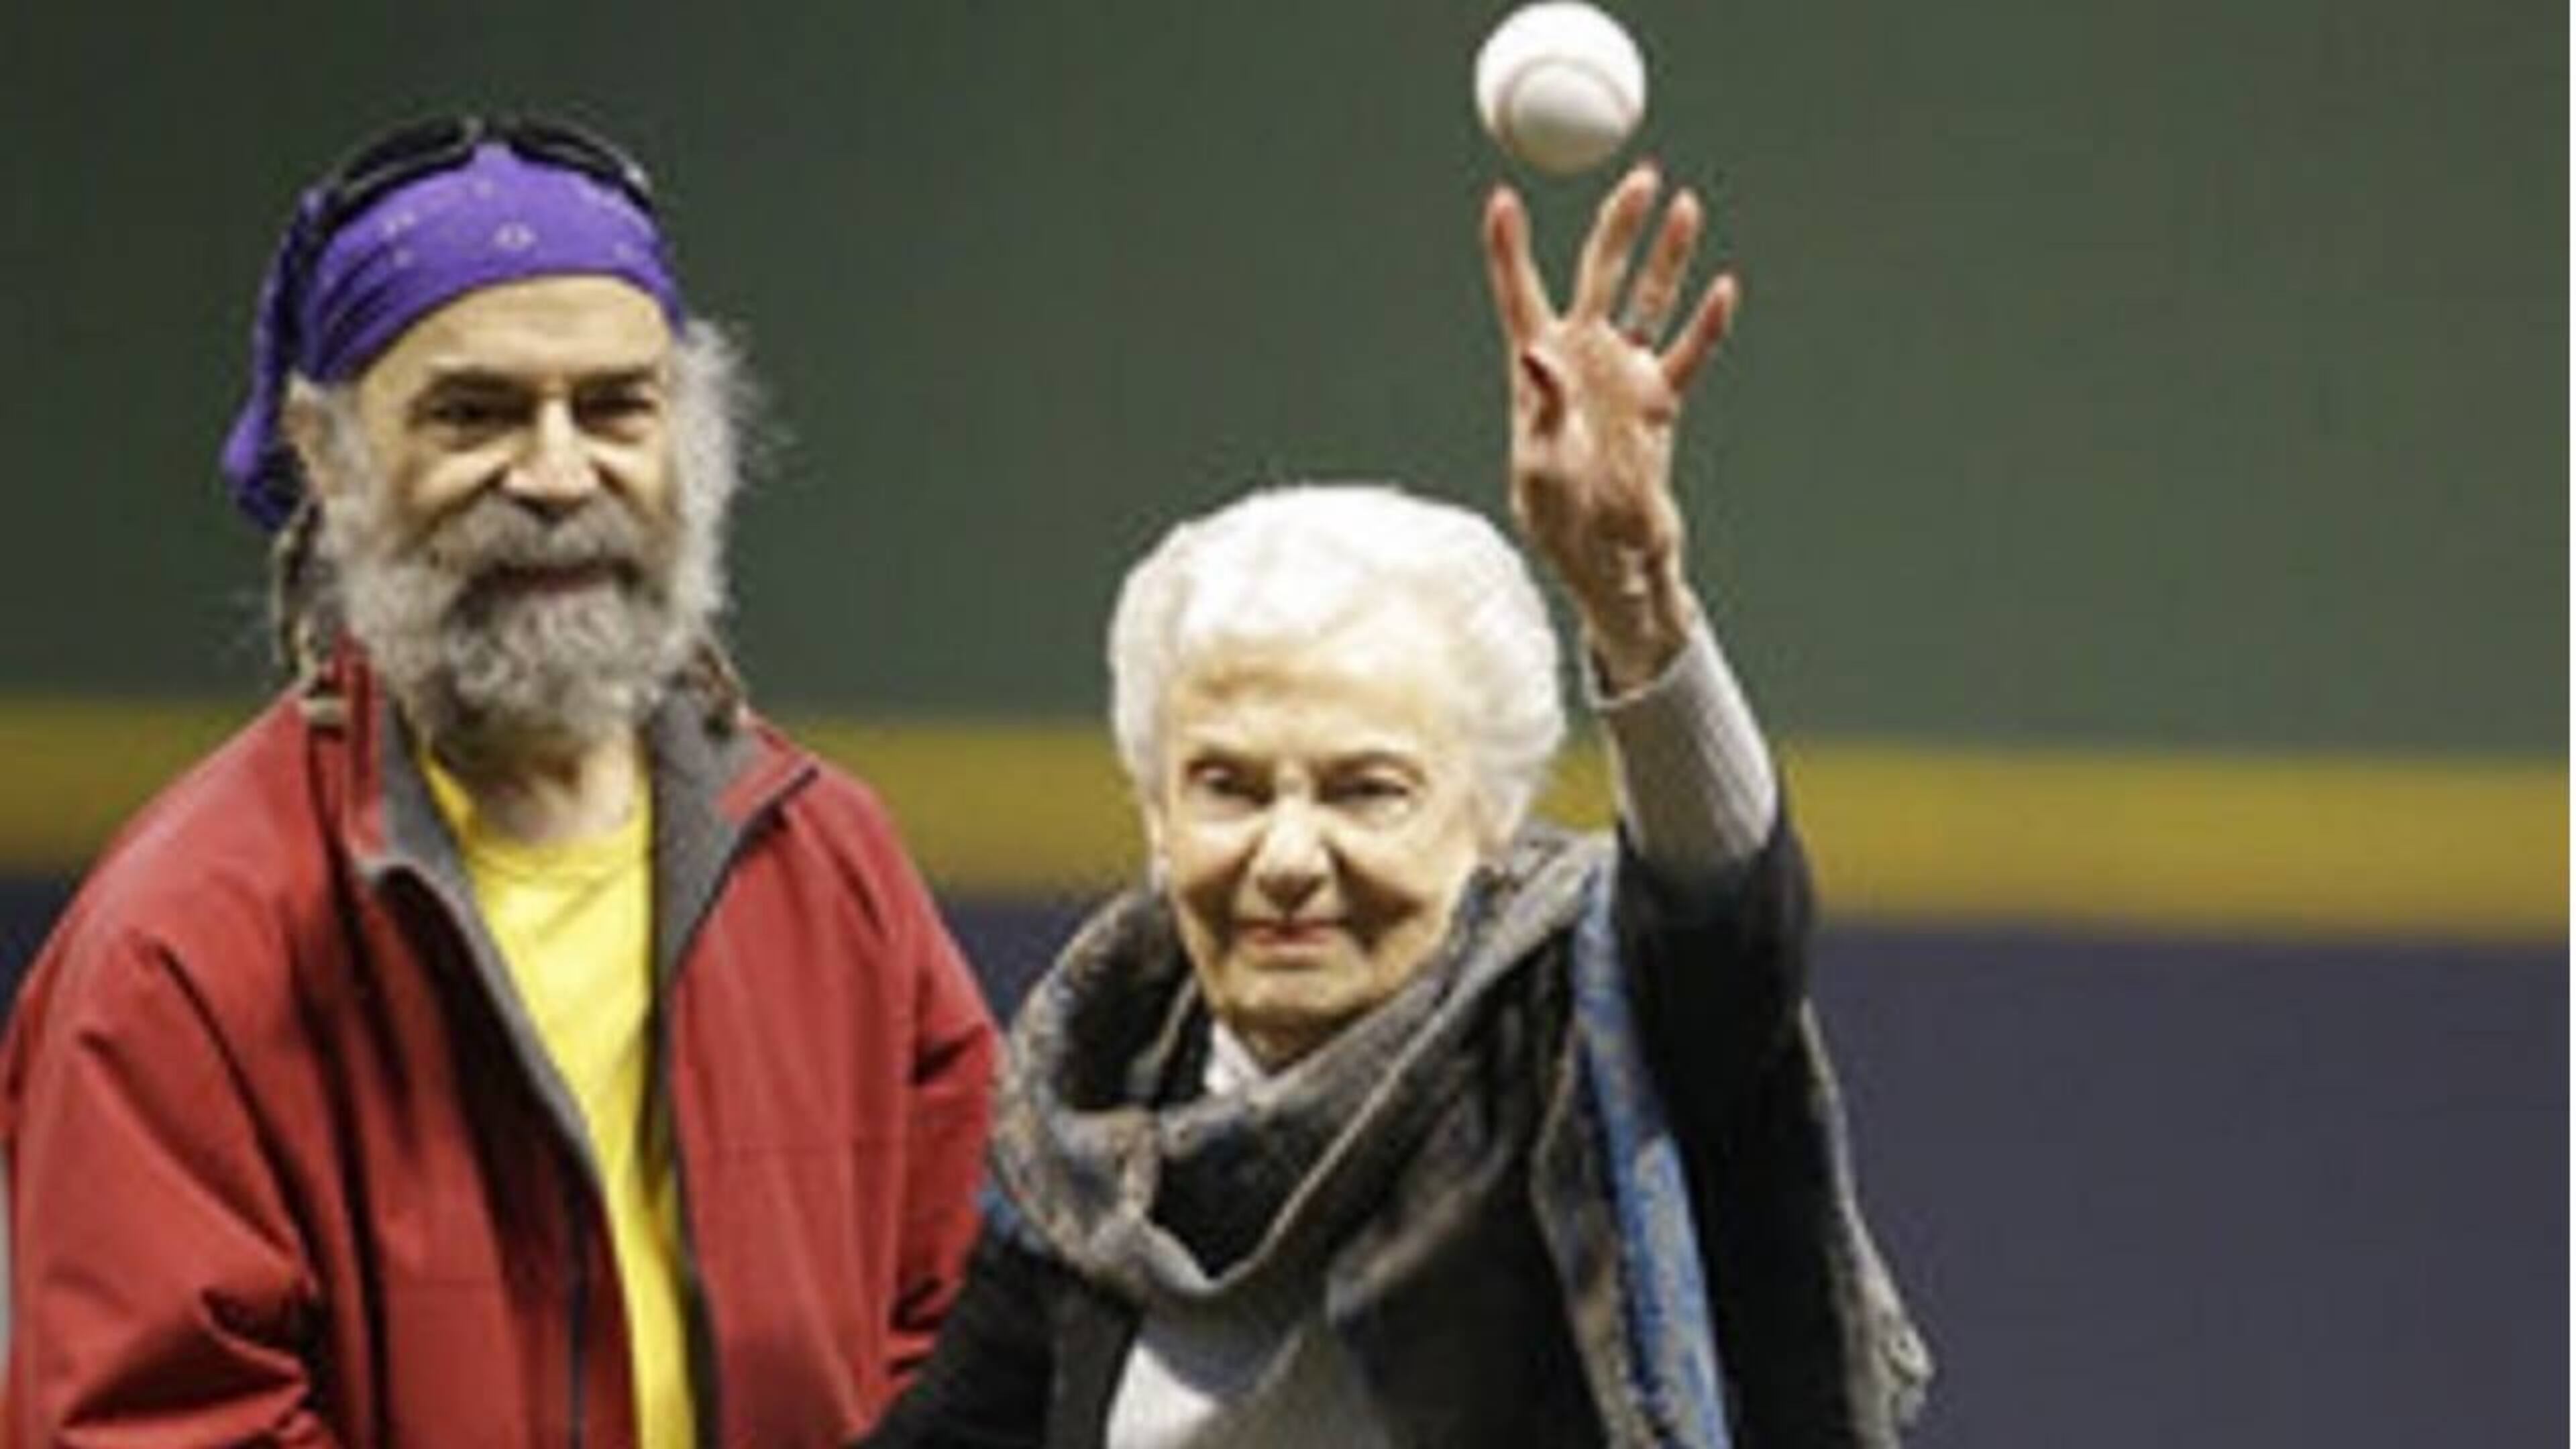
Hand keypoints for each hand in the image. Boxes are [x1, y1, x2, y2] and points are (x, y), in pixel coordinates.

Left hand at [1482, 163, 1739, 689]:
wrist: (1611, 565)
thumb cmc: (1561, 528)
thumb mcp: (1541, 473)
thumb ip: (1544, 409)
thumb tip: (1535, 350)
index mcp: (1536, 376)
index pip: (1519, 297)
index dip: (1509, 250)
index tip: (1503, 199)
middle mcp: (1581, 365)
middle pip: (1599, 276)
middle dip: (1619, 225)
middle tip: (1642, 176)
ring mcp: (1623, 380)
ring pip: (1650, 301)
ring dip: (1669, 256)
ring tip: (1686, 204)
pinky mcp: (1660, 406)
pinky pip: (1689, 355)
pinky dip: (1707, 324)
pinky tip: (1722, 289)